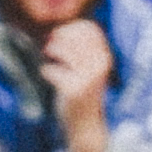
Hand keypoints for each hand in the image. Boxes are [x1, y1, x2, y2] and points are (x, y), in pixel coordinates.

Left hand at [42, 19, 114, 151]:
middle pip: (74, 37)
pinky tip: (47, 74)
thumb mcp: (89, 69)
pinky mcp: (73, 90)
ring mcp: (87, 78)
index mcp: (105, 58)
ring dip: (51, 50)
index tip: (59, 34)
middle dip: (58, 37)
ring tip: (47, 55)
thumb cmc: (83, 92)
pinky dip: (46, 71)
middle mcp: (99, 66)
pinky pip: (52, 71)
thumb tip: (58, 29)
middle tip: (49, 45)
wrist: (85, 124)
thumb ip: (82, 50)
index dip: (71, 27)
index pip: (90, 29)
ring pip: (63, 51)